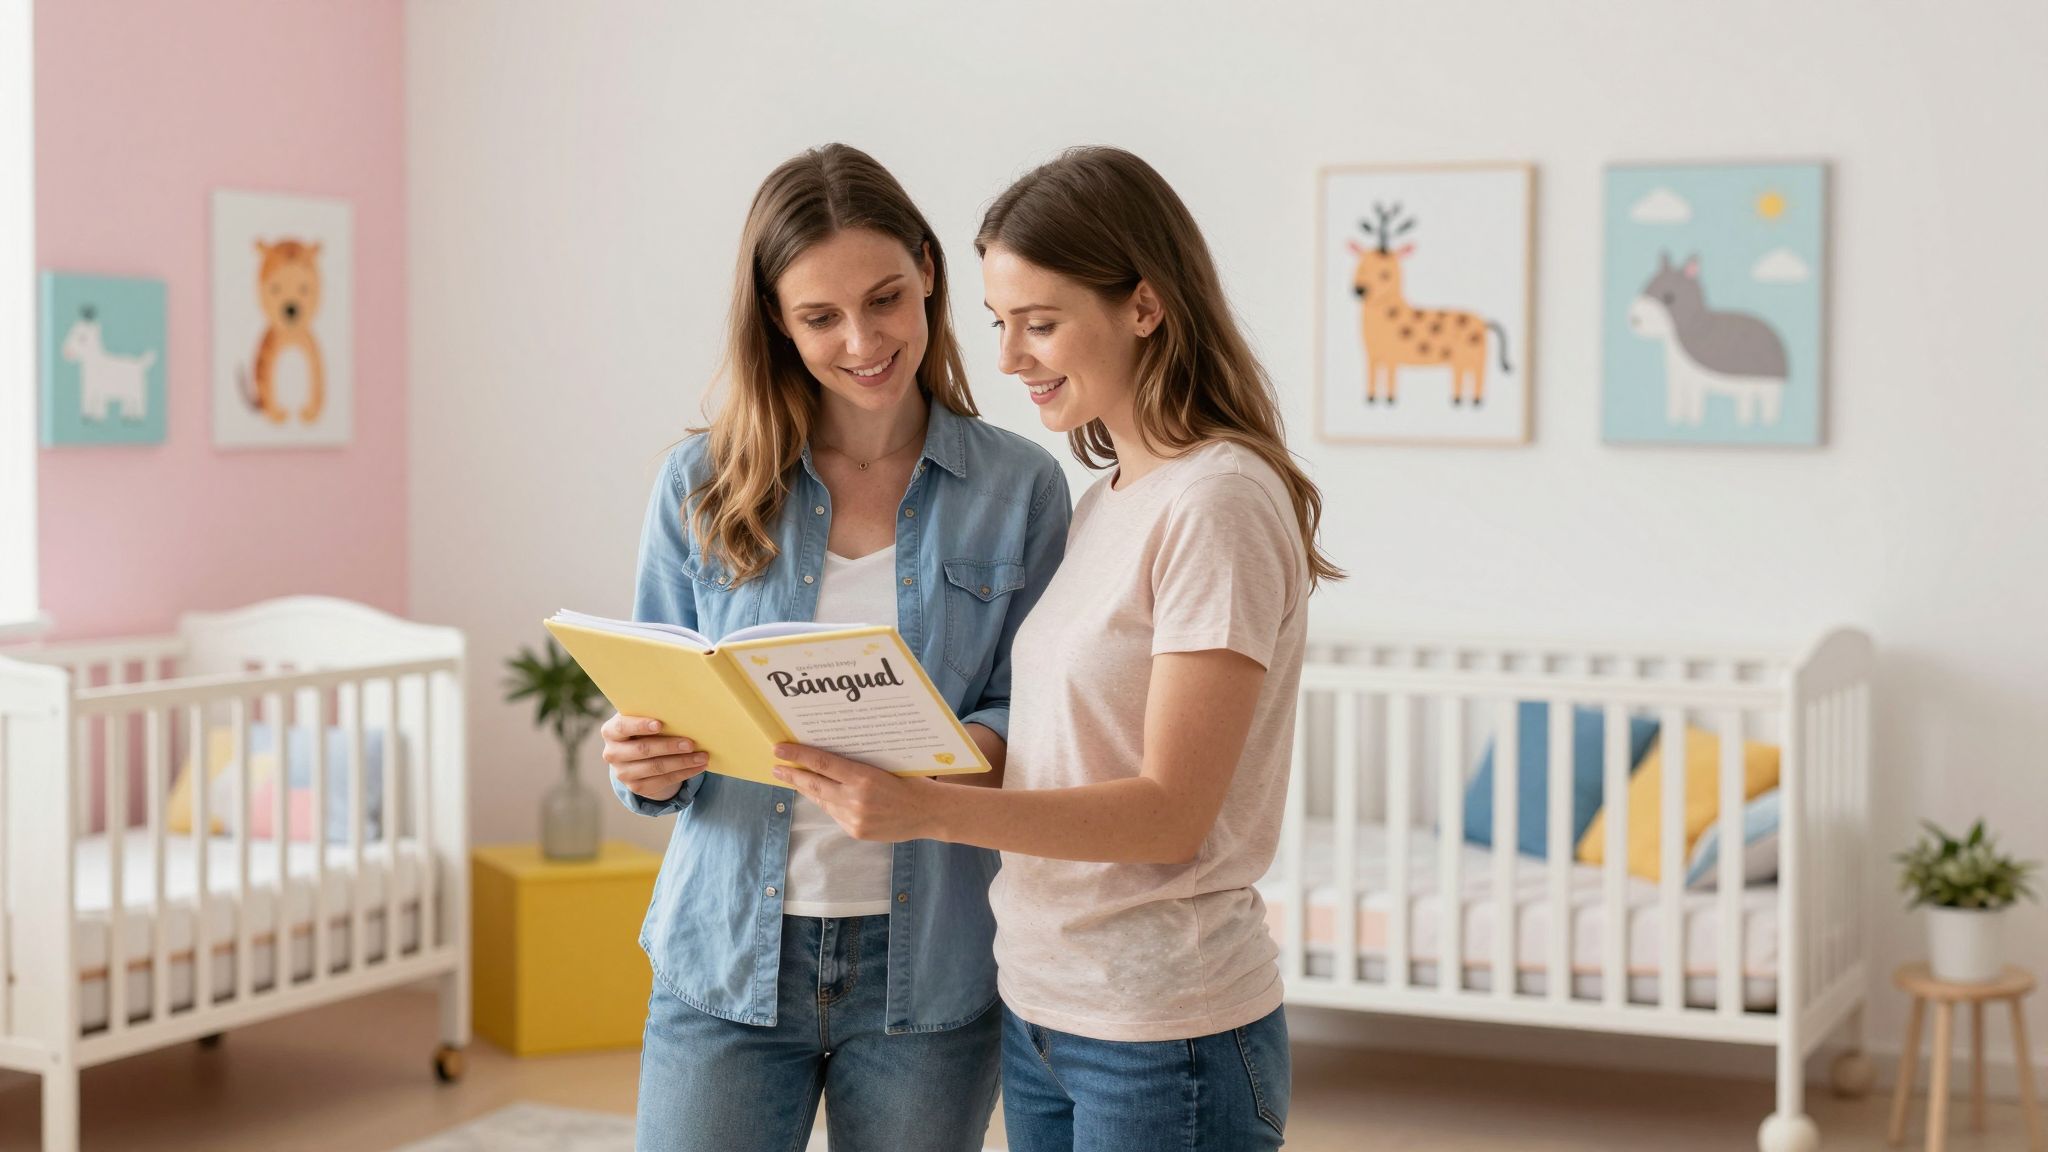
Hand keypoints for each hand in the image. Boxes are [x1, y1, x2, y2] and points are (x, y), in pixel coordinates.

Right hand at [602, 712, 708, 801]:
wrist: (638, 754)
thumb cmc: (645, 728)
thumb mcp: (642, 718)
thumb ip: (654, 712)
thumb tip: (684, 708)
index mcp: (611, 731)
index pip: (622, 727)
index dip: (640, 726)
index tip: (660, 724)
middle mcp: (612, 753)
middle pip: (643, 749)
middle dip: (669, 746)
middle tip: (691, 743)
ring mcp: (623, 773)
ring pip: (656, 767)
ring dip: (682, 762)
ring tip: (702, 756)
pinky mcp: (636, 787)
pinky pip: (663, 781)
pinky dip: (684, 773)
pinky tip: (699, 767)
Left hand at [771, 744, 943, 841]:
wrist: (929, 812)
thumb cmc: (911, 781)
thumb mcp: (885, 764)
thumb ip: (857, 764)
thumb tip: (827, 756)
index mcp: (864, 777)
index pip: (822, 763)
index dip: (798, 755)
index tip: (779, 750)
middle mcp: (855, 799)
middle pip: (814, 784)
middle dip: (792, 775)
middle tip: (775, 767)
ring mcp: (854, 818)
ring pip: (822, 800)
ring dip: (806, 788)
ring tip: (792, 778)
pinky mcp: (856, 831)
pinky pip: (834, 813)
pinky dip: (826, 802)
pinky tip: (820, 794)